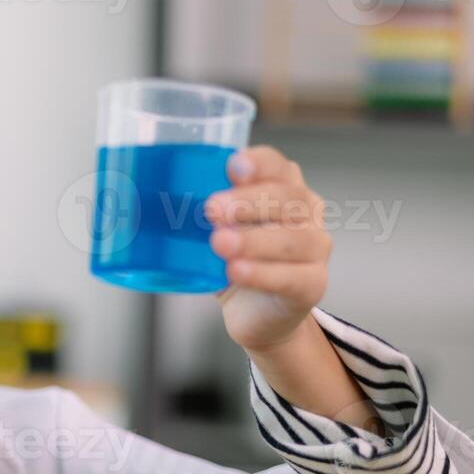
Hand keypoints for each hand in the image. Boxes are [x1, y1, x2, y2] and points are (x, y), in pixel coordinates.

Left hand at [206, 145, 332, 352]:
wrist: (254, 310)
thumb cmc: (235, 257)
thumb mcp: (216, 228)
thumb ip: (204, 208)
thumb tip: (158, 194)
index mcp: (285, 187)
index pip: (277, 166)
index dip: (258, 163)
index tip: (233, 168)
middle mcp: (307, 213)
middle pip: (287, 199)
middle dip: (248, 202)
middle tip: (212, 209)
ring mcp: (316, 249)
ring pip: (293, 239)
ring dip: (253, 240)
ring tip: (220, 243)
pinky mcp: (312, 284)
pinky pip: (291, 277)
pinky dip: (261, 273)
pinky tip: (236, 271)